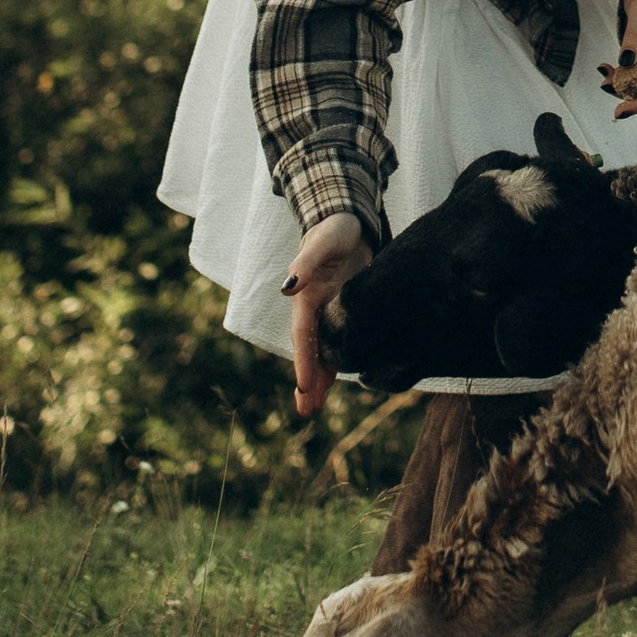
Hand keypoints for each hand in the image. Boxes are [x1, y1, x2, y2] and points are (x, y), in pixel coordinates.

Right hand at [282, 212, 368, 416]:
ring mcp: (329, 312)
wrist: (350, 225)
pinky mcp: (346, 312)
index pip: (303, 334)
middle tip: (306, 411)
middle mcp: (314, 308)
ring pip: (322, 350)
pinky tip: (337, 379)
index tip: (306, 386)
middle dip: (308, 380)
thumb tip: (287, 285)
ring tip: (313, 408)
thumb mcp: (322, 242)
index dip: (305, 361)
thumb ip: (306, 263)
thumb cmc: (334, 230)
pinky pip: (339, 341)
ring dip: (319, 378)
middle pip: (309, 349)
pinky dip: (336, 361)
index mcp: (306, 296)